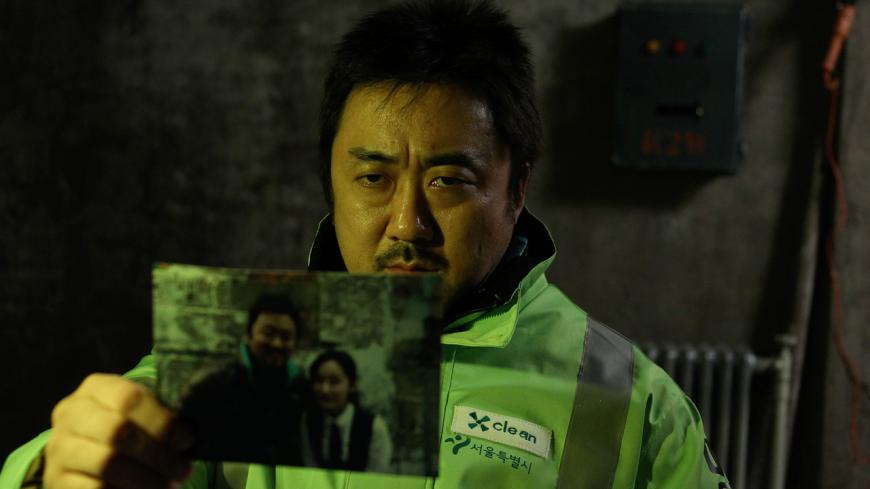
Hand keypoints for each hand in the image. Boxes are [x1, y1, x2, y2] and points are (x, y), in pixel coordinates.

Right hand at [44, 374, 192, 488]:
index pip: (130, 399)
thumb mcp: (140, 413)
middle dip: (157, 454)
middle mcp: (70, 413)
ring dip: (145, 479)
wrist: (85, 455)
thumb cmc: (129, 427)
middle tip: (183, 470)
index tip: (187, 441)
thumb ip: (160, 416)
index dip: (162, 422)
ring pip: (105, 463)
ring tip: (169, 486)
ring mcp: (59, 448)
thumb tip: (189, 433)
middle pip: (117, 431)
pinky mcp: (56, 480)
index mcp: (96, 388)